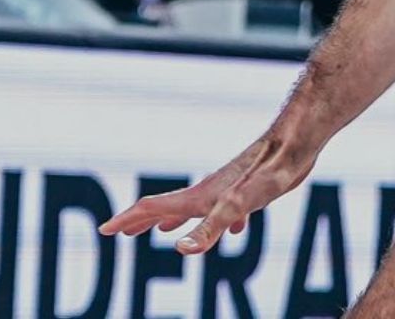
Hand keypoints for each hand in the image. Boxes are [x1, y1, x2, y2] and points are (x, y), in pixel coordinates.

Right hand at [99, 130, 317, 253]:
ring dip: (173, 220)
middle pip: (165, 208)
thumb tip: (180, 251)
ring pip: (192, 208)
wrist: (291, 146)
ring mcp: (223, 190)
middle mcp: (204, 192)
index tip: (104, 230)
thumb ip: (208, 230)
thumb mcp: (236, 208)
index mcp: (196, 198)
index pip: (151, 209)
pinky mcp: (244, 190)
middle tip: (122, 233)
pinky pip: (223, 209)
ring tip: (163, 231)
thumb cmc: (266, 176)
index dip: (127, 220)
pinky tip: (235, 228)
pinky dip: (217, 221)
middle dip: (141, 222)